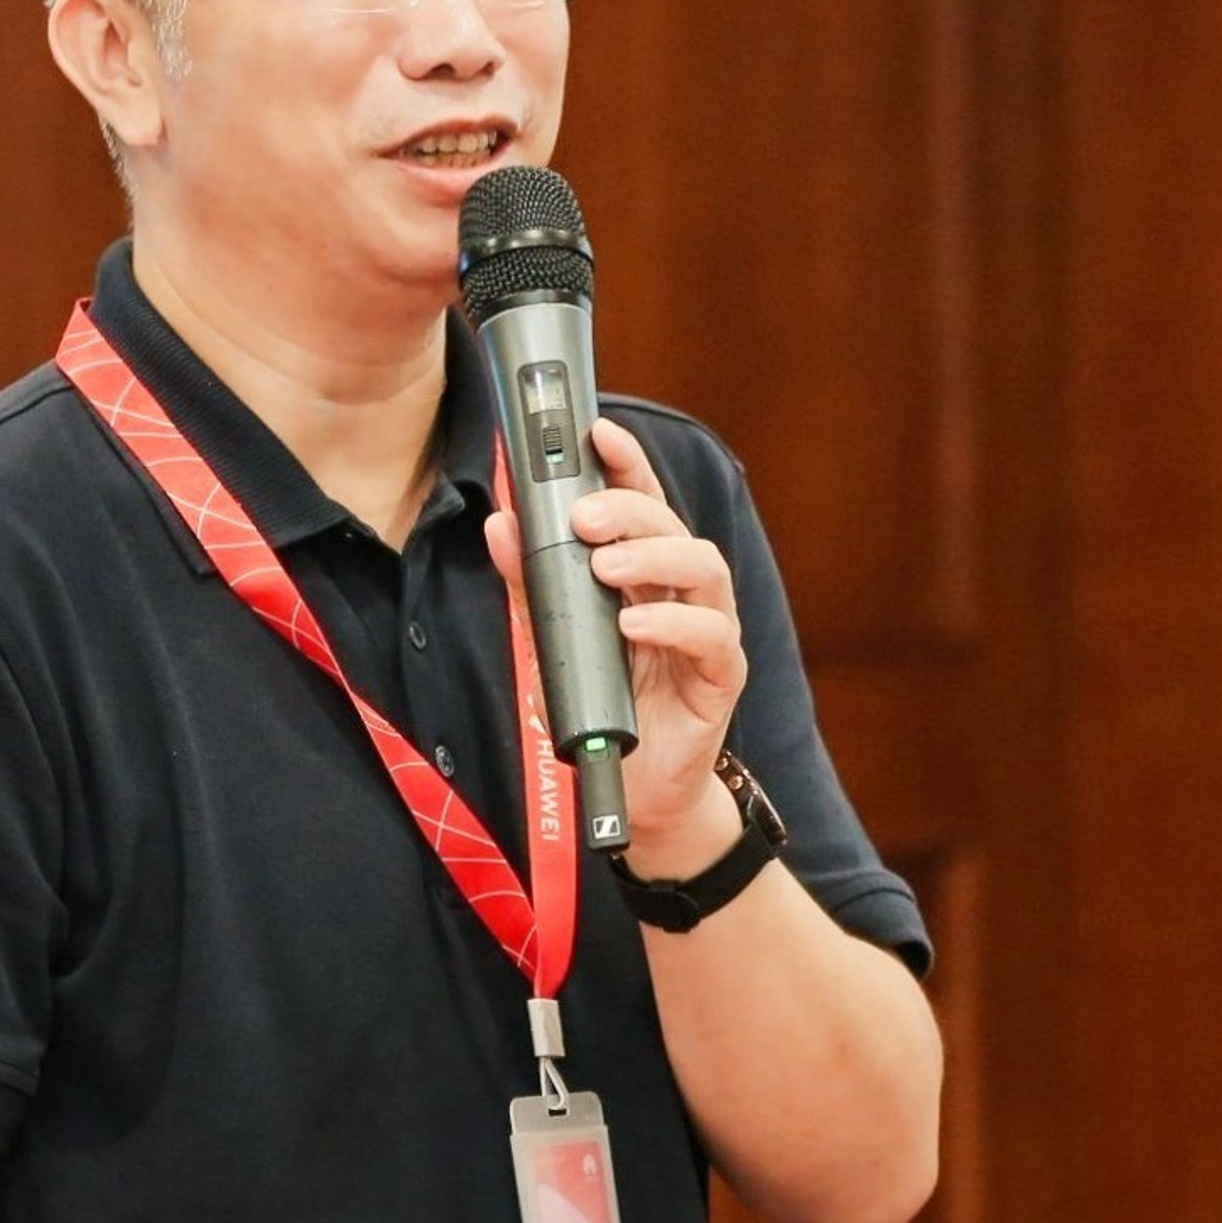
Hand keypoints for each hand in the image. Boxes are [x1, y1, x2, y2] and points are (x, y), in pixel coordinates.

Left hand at [496, 420, 744, 872]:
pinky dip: (672, 623)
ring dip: (654, 558)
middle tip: (583, 519)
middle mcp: (682, 592)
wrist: (632, 791)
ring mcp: (707, 630)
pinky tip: (635, 624)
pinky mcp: (721, 675)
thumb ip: (531, 582)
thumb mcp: (552, 637)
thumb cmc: (601, 704)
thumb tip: (501, 523)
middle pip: (673, 526)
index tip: (596, 431)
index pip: (641, 502)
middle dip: (629, 511)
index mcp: (645, 573)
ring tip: (607, 569)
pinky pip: (711, 635)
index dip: (625, 463)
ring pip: (703, 568)